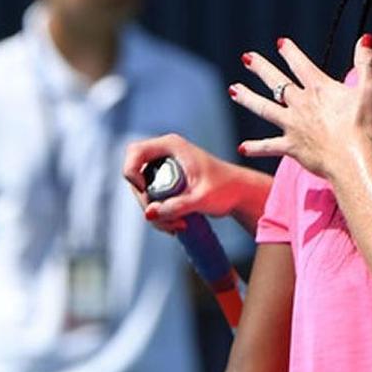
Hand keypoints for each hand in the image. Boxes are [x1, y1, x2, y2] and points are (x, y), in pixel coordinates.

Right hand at [123, 133, 241, 231]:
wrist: (240, 193)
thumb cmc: (227, 189)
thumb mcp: (202, 199)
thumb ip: (176, 206)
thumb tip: (149, 213)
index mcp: (172, 145)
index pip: (135, 152)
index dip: (132, 172)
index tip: (146, 192)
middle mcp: (164, 153)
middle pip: (135, 176)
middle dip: (146, 202)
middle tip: (167, 219)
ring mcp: (164, 167)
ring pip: (142, 191)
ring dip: (154, 212)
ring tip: (178, 225)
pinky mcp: (166, 182)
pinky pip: (151, 198)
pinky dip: (159, 213)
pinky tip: (177, 224)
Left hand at [230, 35, 371, 179]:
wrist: (353, 159)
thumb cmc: (363, 126)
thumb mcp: (370, 90)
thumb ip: (366, 63)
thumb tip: (365, 38)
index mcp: (319, 89)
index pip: (301, 65)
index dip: (290, 52)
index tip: (280, 43)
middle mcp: (301, 104)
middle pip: (277, 82)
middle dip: (261, 68)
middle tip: (247, 58)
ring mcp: (293, 125)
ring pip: (264, 108)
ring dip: (248, 98)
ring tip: (233, 90)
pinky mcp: (292, 147)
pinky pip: (269, 146)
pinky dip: (256, 147)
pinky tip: (242, 147)